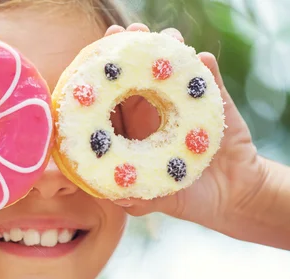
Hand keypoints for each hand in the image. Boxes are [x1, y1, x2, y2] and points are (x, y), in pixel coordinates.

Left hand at [105, 23, 266, 232]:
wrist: (231, 197)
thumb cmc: (185, 197)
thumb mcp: (154, 199)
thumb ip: (133, 197)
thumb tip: (111, 196)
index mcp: (133, 131)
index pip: (112, 99)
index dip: (103, 78)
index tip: (94, 57)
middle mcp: (155, 112)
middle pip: (138, 74)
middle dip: (131, 51)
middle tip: (127, 33)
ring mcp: (185, 104)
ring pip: (173, 70)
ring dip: (169, 50)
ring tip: (166, 38)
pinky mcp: (215, 103)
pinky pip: (210, 80)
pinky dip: (205, 67)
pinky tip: (201, 58)